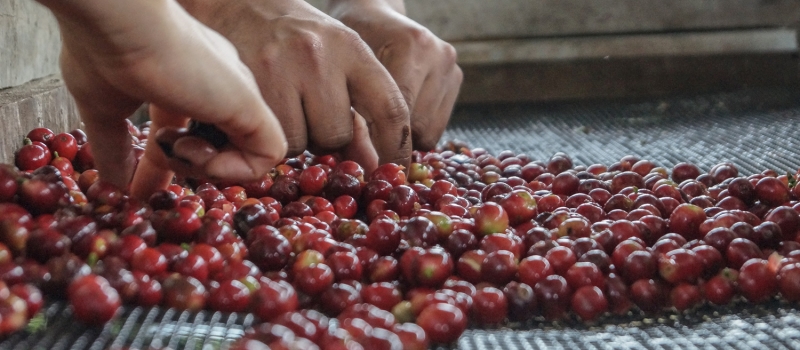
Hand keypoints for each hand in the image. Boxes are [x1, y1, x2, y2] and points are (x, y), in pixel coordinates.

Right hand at [38, 0, 286, 199]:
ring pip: (247, 155)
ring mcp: (238, 96)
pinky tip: (193, 150)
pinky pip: (269, 156)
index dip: (173, 164)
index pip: (192, 133)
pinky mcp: (251, 106)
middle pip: (224, 146)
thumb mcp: (104, 110)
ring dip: (207, 169)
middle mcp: (219, 88)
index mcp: (185, 84)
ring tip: (177, 146)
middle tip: (166, 157)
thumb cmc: (105, 51)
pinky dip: (232, 170)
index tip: (140, 189)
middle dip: (193, 168)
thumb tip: (111, 184)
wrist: (118, 23)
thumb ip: (113, 147)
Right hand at [187, 0, 411, 172]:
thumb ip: (360, 111)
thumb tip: (374, 167)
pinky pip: (271, 140)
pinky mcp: (247, 85)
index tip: (397, 172)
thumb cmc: (296, 40)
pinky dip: (272, 137)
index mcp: (351, 47)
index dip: (396, 149)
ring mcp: (279, 68)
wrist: (237, 4)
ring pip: (302, 143)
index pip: (390, 108)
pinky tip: (268, 111)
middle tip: (312, 114)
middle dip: (329, 139)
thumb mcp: (337, 60)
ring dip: (298, 139)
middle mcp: (317, 55)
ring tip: (288, 108)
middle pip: (338, 135)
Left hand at [328, 0, 462, 150]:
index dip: (383, 143)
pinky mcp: (457, 75)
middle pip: (419, 126)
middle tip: (371, 140)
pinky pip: (438, 124)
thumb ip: (354, 116)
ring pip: (431, 130)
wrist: (373, 15)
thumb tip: (365, 165)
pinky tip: (400, 115)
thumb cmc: (347, 43)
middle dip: (393, 139)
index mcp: (411, 46)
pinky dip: (418, 128)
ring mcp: (450, 65)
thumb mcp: (342, 75)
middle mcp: (438, 54)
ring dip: (406, 136)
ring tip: (384, 124)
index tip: (369, 164)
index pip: (401, 112)